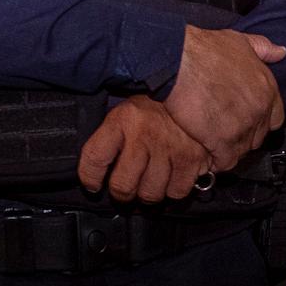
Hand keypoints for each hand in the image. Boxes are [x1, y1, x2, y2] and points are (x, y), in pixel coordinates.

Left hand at [75, 95, 209, 202]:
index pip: (95, 158)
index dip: (90, 179)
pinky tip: (172, 177)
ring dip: (149, 193)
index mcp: (123, 119)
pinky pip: (176, 192)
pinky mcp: (192, 158)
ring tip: (151, 181)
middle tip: (126, 189)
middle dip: (122, 194)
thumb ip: (110, 139)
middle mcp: (144, 133)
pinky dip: (173, 190)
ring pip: (150, 194)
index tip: (93, 186)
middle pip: (123, 186)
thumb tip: (96, 173)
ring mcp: (169, 147)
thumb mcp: (127, 113)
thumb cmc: (155, 108)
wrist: (195, 92)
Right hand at [167, 24, 285, 169]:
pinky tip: (206, 153)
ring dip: (228, 149)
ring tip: (212, 144)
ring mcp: (243, 126)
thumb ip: (262, 48)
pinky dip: (216, 160)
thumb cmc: (204, 49)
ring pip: (242, 150)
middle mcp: (259, 109)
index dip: (259, 120)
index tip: (243, 119)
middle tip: (223, 132)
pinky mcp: (222, 140)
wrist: (178, 61)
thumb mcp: (239, 41)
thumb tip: (281, 52)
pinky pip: (225, 160)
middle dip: (243, 136)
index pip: (274, 118)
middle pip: (258, 136)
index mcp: (266, 88)